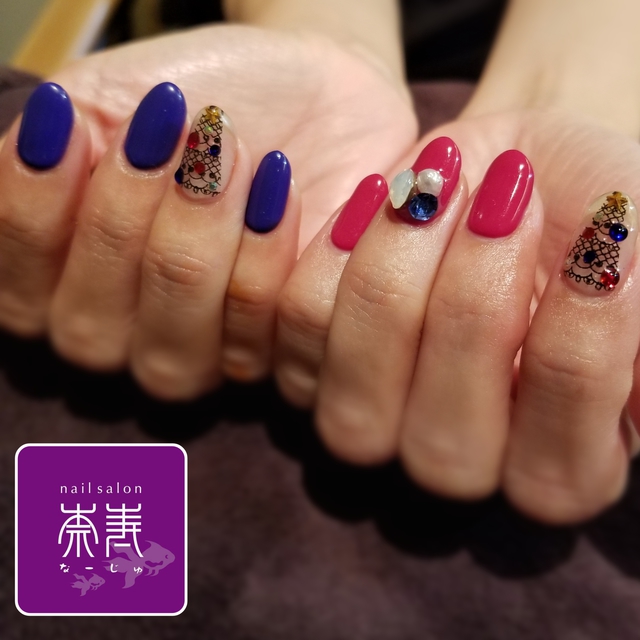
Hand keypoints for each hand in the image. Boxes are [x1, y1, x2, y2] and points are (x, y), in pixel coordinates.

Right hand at [0, 24, 415, 394]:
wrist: (306, 90)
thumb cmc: (200, 96)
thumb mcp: (107, 100)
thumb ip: (55, 154)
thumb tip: (32, 172)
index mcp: (63, 282)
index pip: (14, 287)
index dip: (34, 212)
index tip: (70, 123)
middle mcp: (125, 335)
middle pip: (92, 332)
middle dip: (124, 226)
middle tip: (174, 139)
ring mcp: (200, 355)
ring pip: (176, 351)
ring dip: (200, 239)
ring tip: (235, 153)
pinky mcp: (274, 351)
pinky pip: (258, 341)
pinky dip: (267, 257)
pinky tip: (282, 194)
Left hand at [275, 106, 639, 523]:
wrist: (516, 171)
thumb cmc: (598, 216)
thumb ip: (633, 305)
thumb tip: (620, 339)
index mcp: (558, 467)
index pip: (558, 468)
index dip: (580, 352)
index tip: (606, 239)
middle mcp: (458, 459)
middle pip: (443, 446)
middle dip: (476, 310)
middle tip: (507, 202)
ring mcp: (374, 418)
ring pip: (356, 394)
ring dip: (396, 277)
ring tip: (434, 186)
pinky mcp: (311, 360)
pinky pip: (293, 328)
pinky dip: (328, 256)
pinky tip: (370, 193)